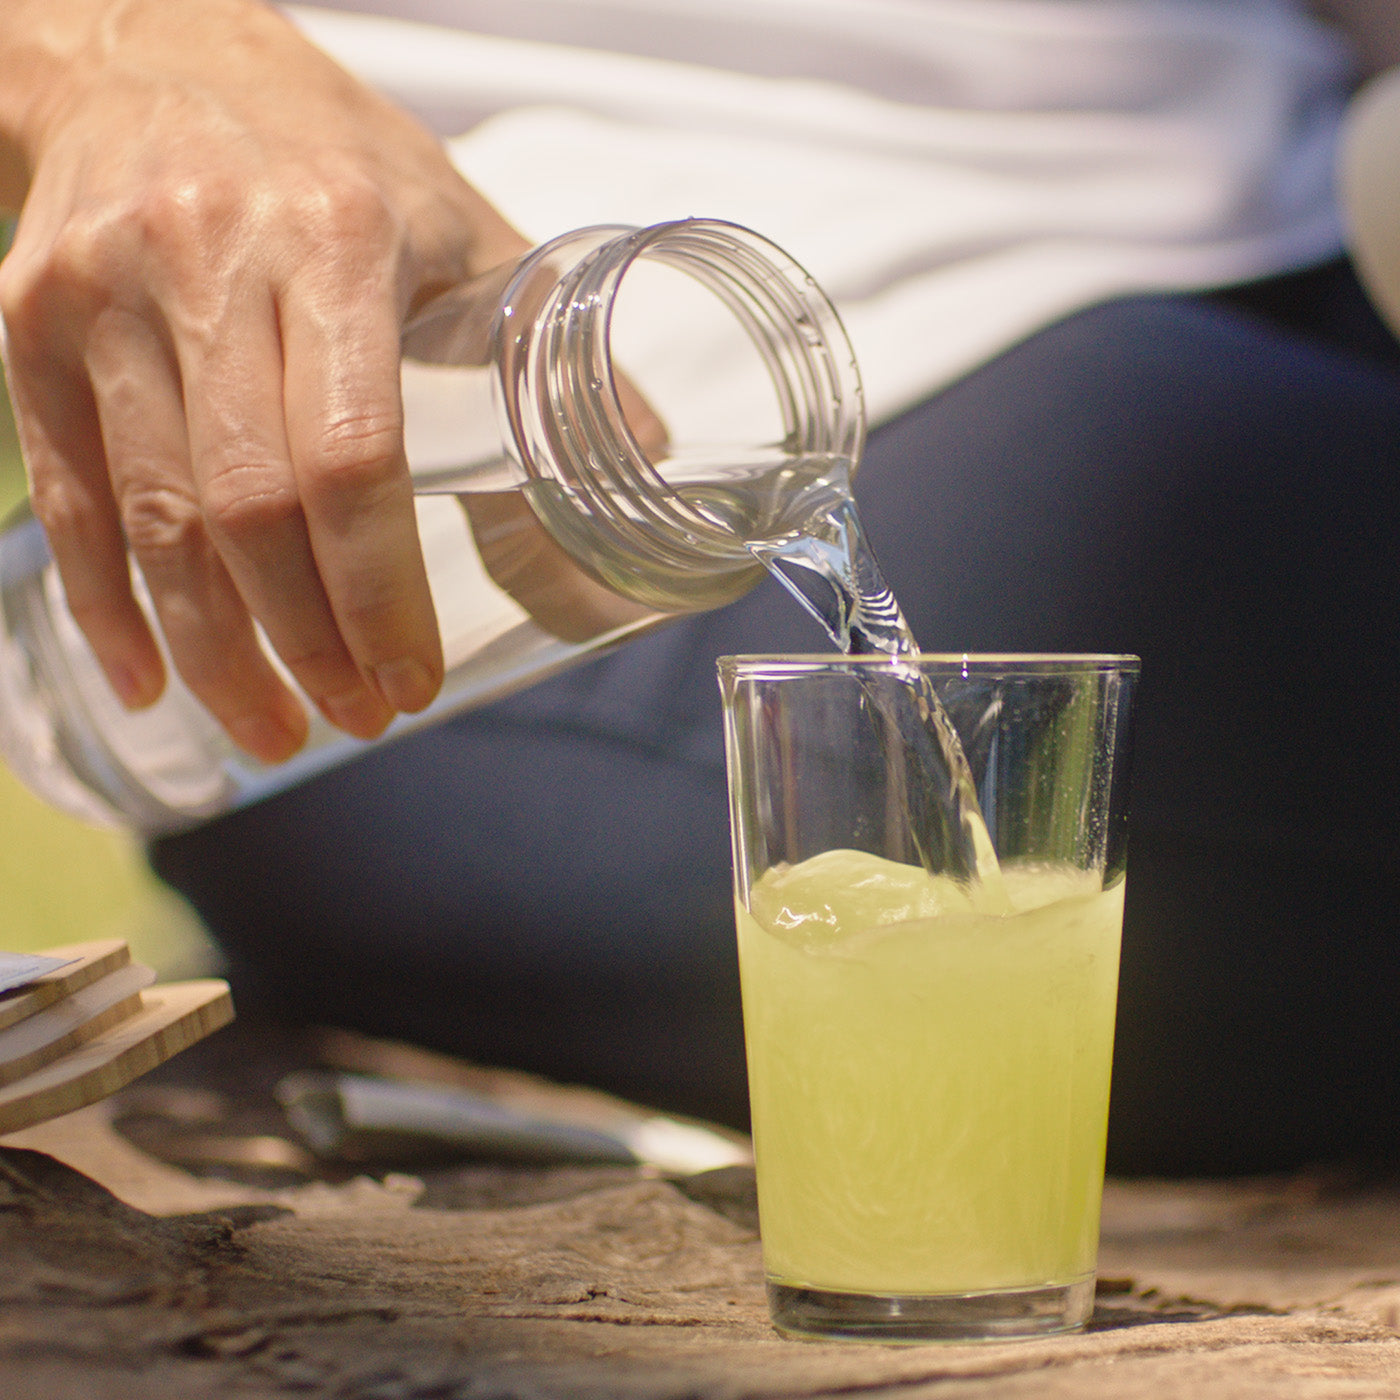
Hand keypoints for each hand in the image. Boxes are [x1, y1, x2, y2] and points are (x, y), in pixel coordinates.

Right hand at [0, 0, 528, 760]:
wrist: (152, 52)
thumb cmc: (333, 156)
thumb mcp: (464, 230)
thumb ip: (550, 357)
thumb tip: (646, 476)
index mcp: (335, 243)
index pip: (353, 460)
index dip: (382, 593)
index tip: (413, 678)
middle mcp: (206, 264)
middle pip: (249, 506)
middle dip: (308, 642)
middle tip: (358, 718)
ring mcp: (102, 298)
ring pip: (153, 518)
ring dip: (217, 651)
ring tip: (272, 729)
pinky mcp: (33, 327)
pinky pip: (68, 495)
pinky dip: (106, 604)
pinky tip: (149, 680)